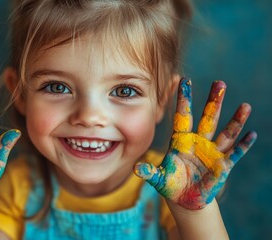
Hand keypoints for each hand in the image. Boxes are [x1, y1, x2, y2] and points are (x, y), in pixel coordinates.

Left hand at [134, 78, 256, 209]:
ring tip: (245, 106)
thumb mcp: (158, 178)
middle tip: (220, 83)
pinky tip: (251, 135)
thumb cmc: (170, 184)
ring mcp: (212, 153)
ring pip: (226, 133)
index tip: (184, 81)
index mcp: (181, 140)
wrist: (184, 199)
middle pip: (208, 118)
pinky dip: (243, 145)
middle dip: (214, 102)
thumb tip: (136, 169)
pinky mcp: (223, 166)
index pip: (183, 116)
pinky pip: (235, 154)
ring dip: (235, 121)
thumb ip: (149, 172)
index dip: (183, 99)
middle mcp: (198, 142)